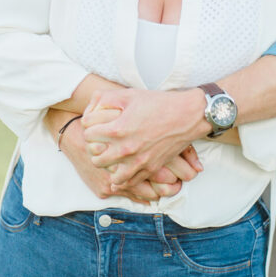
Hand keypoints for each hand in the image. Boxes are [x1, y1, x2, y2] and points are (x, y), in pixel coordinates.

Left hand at [45, 109, 185, 203]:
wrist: (187, 115)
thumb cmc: (158, 103)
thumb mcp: (129, 94)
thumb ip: (105, 100)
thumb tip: (90, 109)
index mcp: (118, 129)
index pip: (88, 135)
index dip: (89, 128)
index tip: (95, 125)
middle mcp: (126, 149)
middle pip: (95, 158)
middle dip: (95, 149)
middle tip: (101, 142)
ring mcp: (139, 161)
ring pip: (111, 174)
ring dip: (109, 166)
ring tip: (112, 155)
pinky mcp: (150, 168)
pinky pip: (129, 182)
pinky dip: (123, 177)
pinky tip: (123, 167)